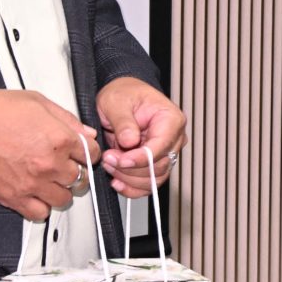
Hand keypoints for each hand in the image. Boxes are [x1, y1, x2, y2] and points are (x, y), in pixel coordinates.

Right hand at [0, 89, 98, 220]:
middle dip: (75, 172)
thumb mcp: (34, 101)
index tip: (80, 153)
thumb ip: (66, 118)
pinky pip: (39, 213)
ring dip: (60, 191)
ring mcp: (33, 183)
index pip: (92, 154)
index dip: (88, 152)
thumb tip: (87, 133)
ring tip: (49, 181)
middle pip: (81, 178)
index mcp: (59, 138)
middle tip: (63, 166)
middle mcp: (50, 164)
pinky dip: (40, 207)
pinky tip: (35, 194)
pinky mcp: (14, 198)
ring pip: (64, 199)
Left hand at [95, 77, 187, 197]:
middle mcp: (173, 138)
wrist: (123, 96)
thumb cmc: (124, 94)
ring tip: (110, 166)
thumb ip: (124, 121)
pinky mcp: (155, 163)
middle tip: (108, 159)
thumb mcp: (117, 101)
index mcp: (171, 119)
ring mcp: (165, 152)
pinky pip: (149, 184)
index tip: (120, 160)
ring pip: (154, 179)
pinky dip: (133, 188)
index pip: (161, 147)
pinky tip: (118, 183)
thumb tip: (130, 141)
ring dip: (129, 179)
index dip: (140, 158)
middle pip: (159, 166)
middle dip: (130, 169)